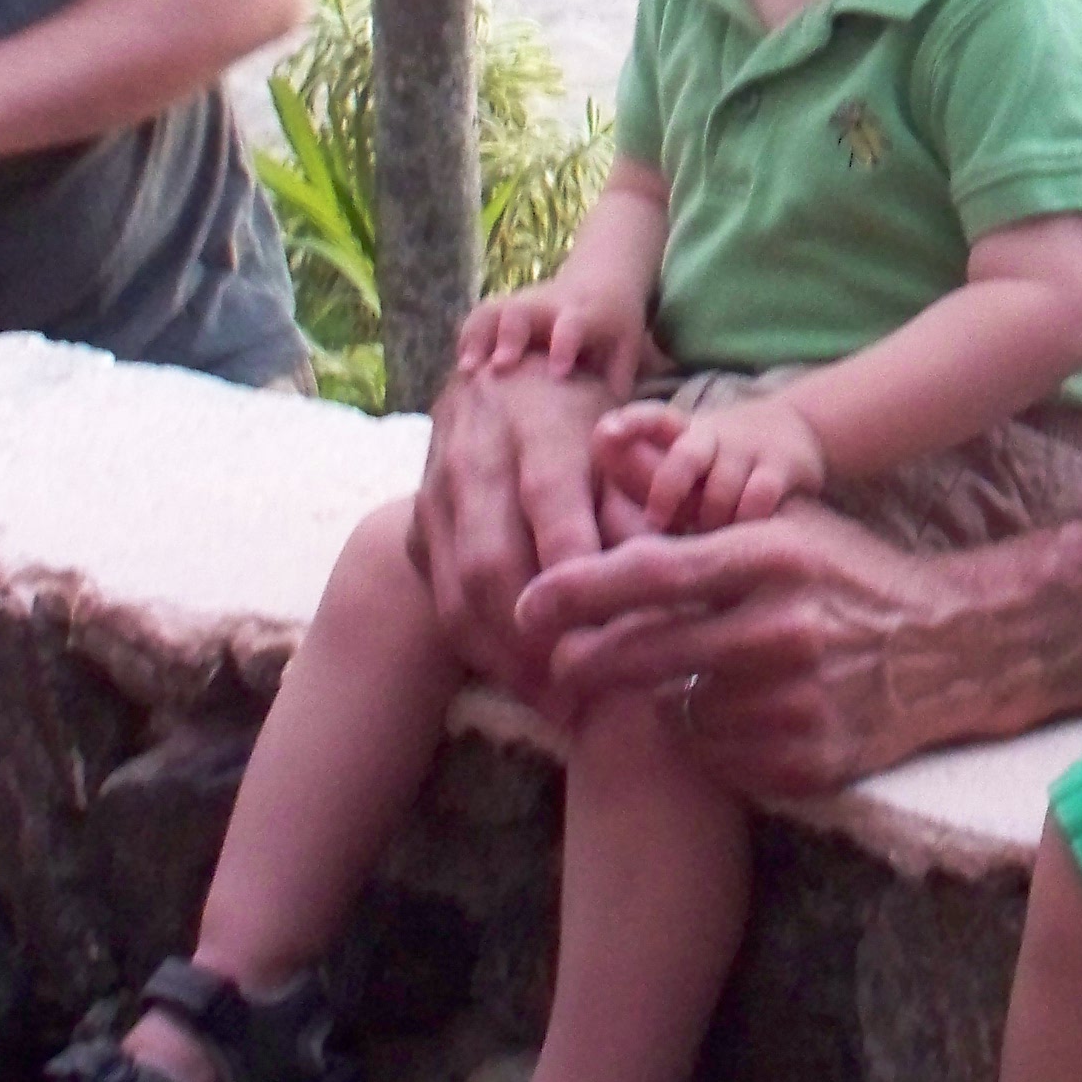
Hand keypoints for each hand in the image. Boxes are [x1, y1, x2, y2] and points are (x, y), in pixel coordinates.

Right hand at [408, 358, 617, 686]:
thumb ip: (636, 502)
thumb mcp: (621, 439)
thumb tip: (661, 577)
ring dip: (507, 661)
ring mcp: (436, 495)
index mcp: (538, 425)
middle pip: (492, 563)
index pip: (553, 509)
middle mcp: (476, 458)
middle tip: (585, 697)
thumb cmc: (583, 415)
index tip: (616, 637)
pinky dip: (482, 651)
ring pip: (459, 594)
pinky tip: (524, 682)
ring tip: (558, 707)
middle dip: (536, 641)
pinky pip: (442, 604)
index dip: (578, 578)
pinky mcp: (419, 529)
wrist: (502, 374)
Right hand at [460, 278, 648, 387]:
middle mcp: (548, 306)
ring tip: (466, 371)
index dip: (564, 343)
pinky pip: (478, 319)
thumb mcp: (627, 350)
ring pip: (493, 311)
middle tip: (500, 367)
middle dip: (509, 336)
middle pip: (522, 311)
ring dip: (477, 338)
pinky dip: (467, 342)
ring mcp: (522, 305)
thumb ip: (617, 385)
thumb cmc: (615, 328)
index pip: (573, 323)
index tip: (558, 370)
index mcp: (584, 314)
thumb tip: (608, 430)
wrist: (601, 280)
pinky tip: (460, 372)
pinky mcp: (503, 309)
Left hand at [521, 502, 965, 797]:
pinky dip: (718, 742)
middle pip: (651, 654)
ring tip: (714, 679)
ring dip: (676, 702)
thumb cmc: (847, 576)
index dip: (583, 590)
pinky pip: (721, 760)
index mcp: (772, 557)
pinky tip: (750, 714)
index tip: (527, 605)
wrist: (951, 648)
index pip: (657, 573)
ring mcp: (799, 700)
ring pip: (681, 714)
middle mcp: (784, 627)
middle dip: (591, 662)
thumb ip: (685, 491)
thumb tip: (601, 443)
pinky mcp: (810, 760)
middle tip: (559, 666)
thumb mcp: (779, 521)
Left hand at [600, 394, 825, 530]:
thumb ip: (638, 471)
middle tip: (656, 524)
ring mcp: (748, 448)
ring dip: (710, 521)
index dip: (629, 424)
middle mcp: (712, 435)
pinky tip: (746, 536)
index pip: (652, 419)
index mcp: (680, 432)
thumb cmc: (717, 461)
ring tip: (707, 541)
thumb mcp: (679, 458)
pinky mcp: (783, 465)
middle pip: (684, 457)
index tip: (606, 431)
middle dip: (667, 491)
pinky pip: (760, 497)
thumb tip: (584, 495)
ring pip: (721, 490)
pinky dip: (748, 520)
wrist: (795, 431)